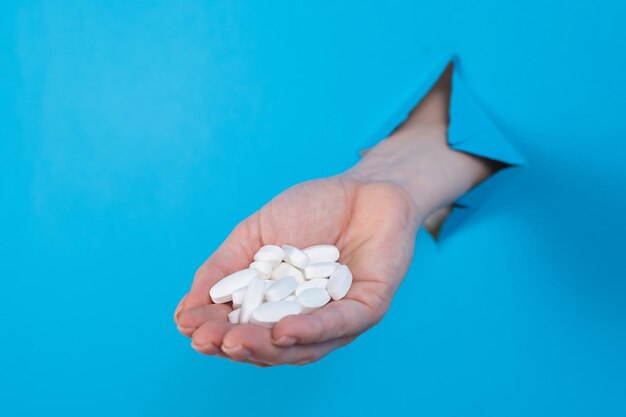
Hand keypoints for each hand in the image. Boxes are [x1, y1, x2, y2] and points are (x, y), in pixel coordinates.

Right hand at [174, 174, 421, 365]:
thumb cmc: (309, 209)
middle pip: (268, 345)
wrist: (362, 186)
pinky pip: (340, 324)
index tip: (188, 326)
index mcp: (276, 307)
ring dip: (267, 346)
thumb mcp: (254, 235)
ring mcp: (336, 317)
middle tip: (209, 341)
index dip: (213, 330)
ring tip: (235, 341)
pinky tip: (284, 331)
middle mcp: (304, 320)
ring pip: (302, 346)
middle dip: (237, 345)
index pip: (240, 328)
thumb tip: (184, 311)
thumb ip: (223, 269)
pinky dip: (312, 329)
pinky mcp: (367, 308)